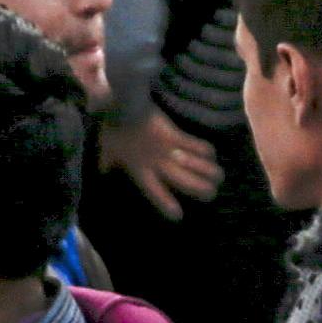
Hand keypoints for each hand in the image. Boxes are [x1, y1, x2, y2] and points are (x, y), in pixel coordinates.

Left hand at [100, 111, 221, 210]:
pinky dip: (204, 149)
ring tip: (219, 178)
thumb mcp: (106, 148)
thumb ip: (107, 161)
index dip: (166, 204)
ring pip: (193, 165)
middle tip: (211, 194)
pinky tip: (213, 154)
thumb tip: (102, 171)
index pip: (155, 192)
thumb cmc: (112, 128)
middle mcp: (157, 164)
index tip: (178, 216)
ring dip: (208, 171)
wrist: (123, 107)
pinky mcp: (175, 135)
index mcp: (140, 170)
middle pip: (183, 181)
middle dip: (199, 189)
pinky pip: (194, 144)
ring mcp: (168, 150)